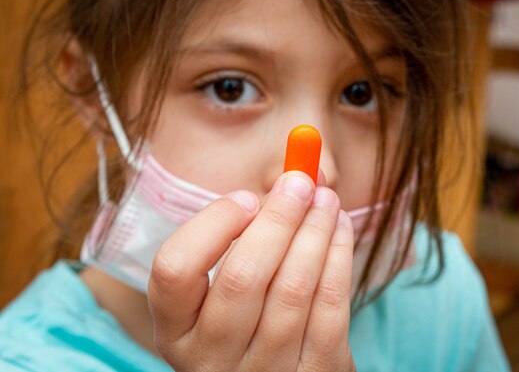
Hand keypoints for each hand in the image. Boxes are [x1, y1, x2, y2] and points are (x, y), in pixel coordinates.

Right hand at [147, 171, 355, 371]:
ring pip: (292, 289)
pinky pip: (329, 308)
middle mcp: (209, 357)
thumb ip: (250, 229)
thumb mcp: (228, 285)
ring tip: (326, 199)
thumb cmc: (251, 316)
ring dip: (315, 231)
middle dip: (279, 218)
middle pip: (242, 276)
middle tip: (302, 182)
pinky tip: (340, 228)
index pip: (174, 268)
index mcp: (174, 329)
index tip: (247, 197)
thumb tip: (298, 170)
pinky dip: (338, 257)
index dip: (213, 224)